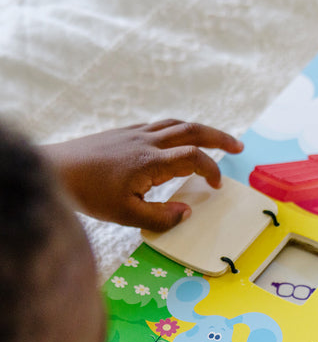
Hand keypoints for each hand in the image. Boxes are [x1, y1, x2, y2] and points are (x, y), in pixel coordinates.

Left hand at [43, 120, 243, 230]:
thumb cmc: (89, 194)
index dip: (212, 170)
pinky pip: (160, 126)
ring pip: (176, 124)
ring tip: (216, 141)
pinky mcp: (125, 133)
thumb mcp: (127, 215)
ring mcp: (136, 134)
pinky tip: (179, 141)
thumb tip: (187, 213)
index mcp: (151, 161)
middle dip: (219, 137)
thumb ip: (162, 218)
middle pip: (192, 129)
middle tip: (238, 147)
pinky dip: (179, 130)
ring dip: (201, 130)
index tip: (216, 187)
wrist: (55, 169)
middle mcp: (147, 142)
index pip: (194, 157)